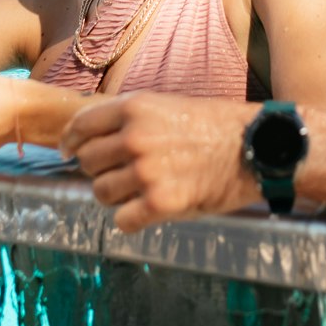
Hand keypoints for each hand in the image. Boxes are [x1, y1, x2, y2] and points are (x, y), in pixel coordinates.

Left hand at [60, 93, 261, 230]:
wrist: (256, 146)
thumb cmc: (216, 125)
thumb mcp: (167, 105)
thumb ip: (131, 118)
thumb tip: (94, 137)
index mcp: (135, 108)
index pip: (81, 125)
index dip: (70, 141)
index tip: (68, 151)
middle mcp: (135, 137)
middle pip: (87, 162)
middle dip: (98, 170)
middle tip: (119, 174)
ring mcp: (146, 172)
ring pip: (100, 193)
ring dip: (115, 196)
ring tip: (138, 192)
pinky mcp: (160, 203)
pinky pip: (122, 220)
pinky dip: (131, 220)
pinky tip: (146, 213)